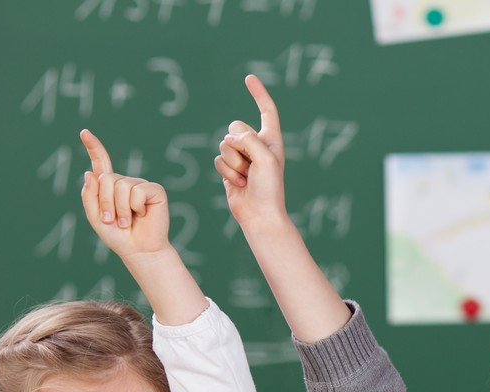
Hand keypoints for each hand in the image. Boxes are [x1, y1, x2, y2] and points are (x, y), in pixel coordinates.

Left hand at [79, 129, 170, 259]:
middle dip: (105, 202)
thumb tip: (90, 172)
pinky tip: (142, 215)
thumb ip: (89, 195)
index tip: (84, 132)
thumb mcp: (95, 217)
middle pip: (106, 179)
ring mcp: (140, 185)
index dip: (93, 147)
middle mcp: (125, 183)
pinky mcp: (154, 190)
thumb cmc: (118, 236)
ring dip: (120, 209)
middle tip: (112, 220)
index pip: (101, 163)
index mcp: (110, 187)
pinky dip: (135, 206)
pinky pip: (137, 191)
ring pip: (121, 186)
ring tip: (127, 222)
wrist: (139, 250)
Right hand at [215, 74, 287, 229]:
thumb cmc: (269, 188)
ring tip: (247, 177)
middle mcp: (256, 145)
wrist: (260, 214)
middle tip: (252, 166)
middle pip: (235, 127)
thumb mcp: (265, 158)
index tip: (249, 78)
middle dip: (239, 146)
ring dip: (233, 163)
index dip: (259, 94)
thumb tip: (231, 137)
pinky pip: (217, 159)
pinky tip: (239, 184)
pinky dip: (226, 172)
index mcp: (272, 139)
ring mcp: (242, 156)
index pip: (267, 110)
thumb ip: (249, 139)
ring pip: (224, 144)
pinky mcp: (229, 168)